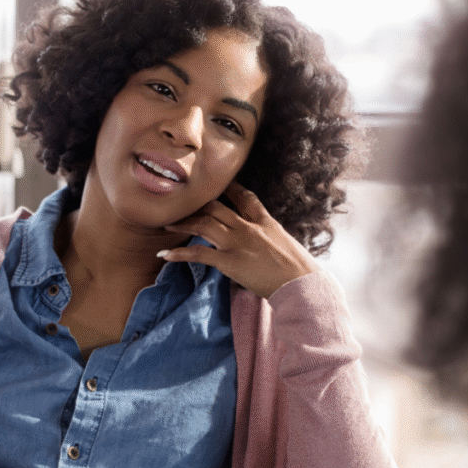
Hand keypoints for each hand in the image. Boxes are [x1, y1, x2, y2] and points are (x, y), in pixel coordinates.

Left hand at [159, 181, 320, 298]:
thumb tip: (262, 248)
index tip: (219, 184)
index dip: (231, 188)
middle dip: (197, 205)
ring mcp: (237, 242)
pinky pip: (198, 254)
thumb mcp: (287, 246)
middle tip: (182, 206)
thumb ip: (271, 241)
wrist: (302, 284)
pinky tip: (165, 255)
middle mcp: (249, 227)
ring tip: (167, 224)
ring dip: (183, 223)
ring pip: (203, 224)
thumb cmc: (299, 270)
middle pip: (216, 207)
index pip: (246, 198)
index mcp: (266, 222)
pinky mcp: (229, 261)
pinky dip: (179, 254)